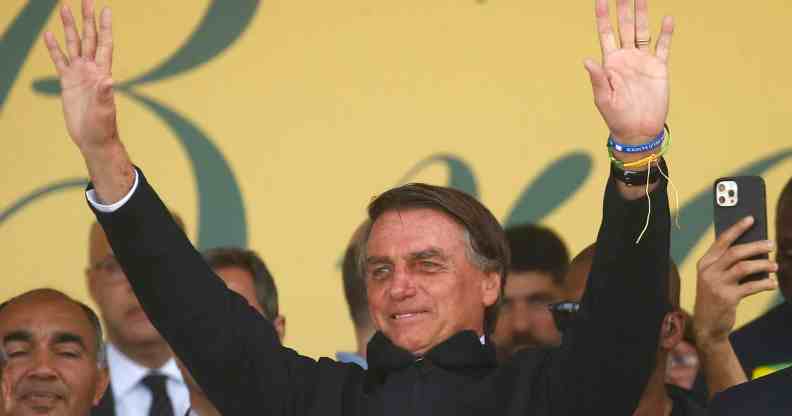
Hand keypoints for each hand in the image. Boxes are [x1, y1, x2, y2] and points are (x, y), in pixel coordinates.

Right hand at [44, 0, 116, 151]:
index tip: (106, 10)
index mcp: (102, 73)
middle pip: (88, 38)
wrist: (93, 138)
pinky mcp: (67, 82)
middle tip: (85, 0)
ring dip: (69, 27)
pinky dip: (54, 48)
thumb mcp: (105, 110)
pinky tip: (49, 34)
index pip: (104, 44)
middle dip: (87, 19)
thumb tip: (109, 79)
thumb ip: (105, 94)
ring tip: (64, 9)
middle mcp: (91, 69)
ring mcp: (79, 74)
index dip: (105, 28)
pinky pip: (59, 60)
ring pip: (73, 45)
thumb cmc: (103, 127)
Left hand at [585, 0, 673, 142]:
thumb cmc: (616, 117)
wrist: (638, 130)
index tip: (601, 0)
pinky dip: (666, 33)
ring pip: (643, 31)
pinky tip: (667, 19)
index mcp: (610, 63)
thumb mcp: (603, 99)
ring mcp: (643, 61)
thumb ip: (597, 79)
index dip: (603, 17)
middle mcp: (626, 57)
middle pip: (625, 27)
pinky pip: (663, 47)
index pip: (606, 34)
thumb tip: (587, 60)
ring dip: (643, 14)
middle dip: (624, 9)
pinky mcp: (659, 68)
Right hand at [693, 216, 777, 347]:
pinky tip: (772, 283)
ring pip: (744, 267)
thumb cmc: (714, 297)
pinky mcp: (727, 298)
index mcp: (704, 263)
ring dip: (763, 265)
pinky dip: (764, 284)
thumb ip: (727, 264)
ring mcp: (716, 284)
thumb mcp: (714, 278)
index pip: (722, 241)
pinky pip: (751, 286)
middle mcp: (708, 271)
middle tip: (771, 245)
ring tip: (775, 266)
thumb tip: (754, 250)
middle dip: (756, 246)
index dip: (737, 228)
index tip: (751, 219)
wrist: (707, 324)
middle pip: (735, 252)